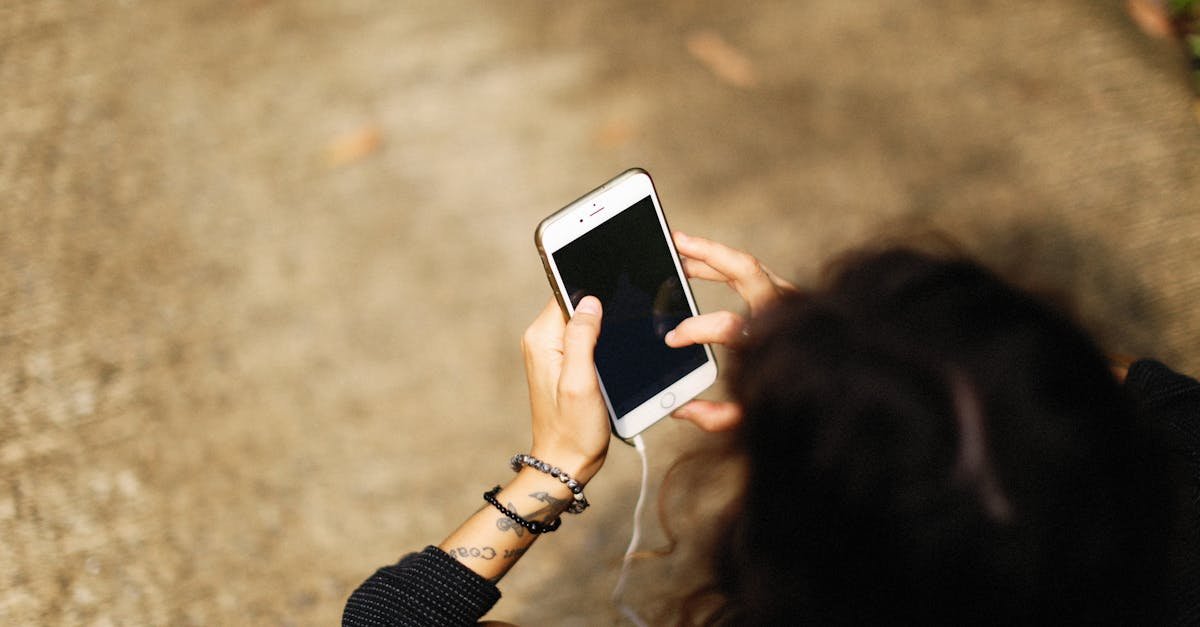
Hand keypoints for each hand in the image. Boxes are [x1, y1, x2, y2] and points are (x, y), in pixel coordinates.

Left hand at [521, 296, 609, 483]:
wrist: (567, 462)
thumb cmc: (573, 429)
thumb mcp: (580, 382)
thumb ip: (582, 337)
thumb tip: (590, 301)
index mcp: (541, 339)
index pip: (566, 294)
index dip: (592, 294)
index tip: (614, 306)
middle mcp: (541, 342)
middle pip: (575, 306)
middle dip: (600, 314)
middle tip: (616, 338)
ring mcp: (551, 353)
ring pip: (582, 323)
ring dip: (602, 332)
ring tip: (610, 357)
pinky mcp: (563, 364)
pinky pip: (584, 341)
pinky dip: (600, 346)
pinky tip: (608, 362)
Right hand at [665, 232, 794, 431]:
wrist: (845, 382)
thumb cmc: (802, 399)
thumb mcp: (759, 416)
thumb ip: (720, 416)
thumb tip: (682, 409)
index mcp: (775, 341)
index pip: (730, 325)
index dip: (696, 329)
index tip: (672, 338)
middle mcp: (785, 313)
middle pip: (747, 270)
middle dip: (708, 254)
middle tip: (675, 243)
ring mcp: (788, 299)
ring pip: (747, 265)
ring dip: (711, 255)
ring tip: (679, 245)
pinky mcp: (785, 295)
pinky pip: (750, 272)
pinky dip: (723, 265)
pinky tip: (699, 263)